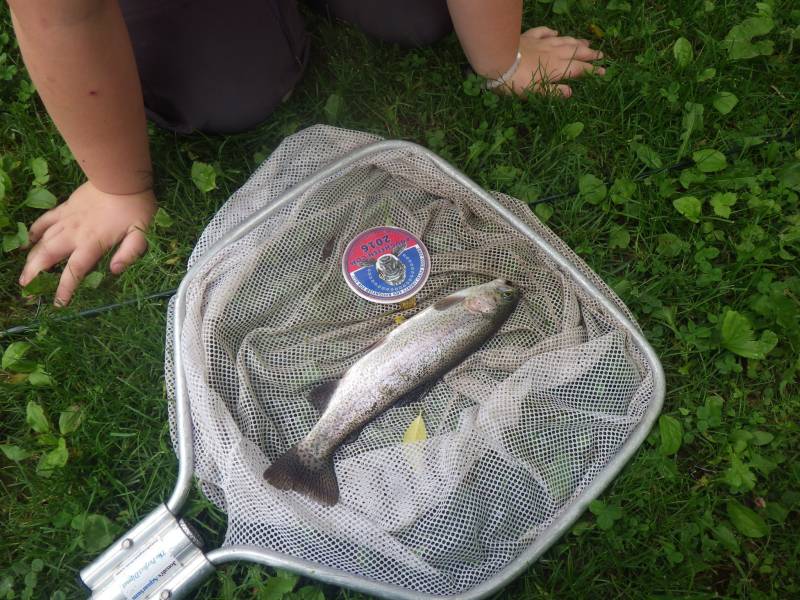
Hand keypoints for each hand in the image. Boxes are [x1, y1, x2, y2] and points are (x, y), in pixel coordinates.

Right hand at [18, 181, 156, 305]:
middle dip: (35, 274)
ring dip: (32, 257)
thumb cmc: (135, 207)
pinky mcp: (65, 208)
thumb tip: (114, 271)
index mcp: (92, 243)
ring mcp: (67, 220)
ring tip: (25, 272)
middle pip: (48, 257)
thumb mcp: (141, 233)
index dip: (64, 289)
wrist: (121, 177)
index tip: (58, 303)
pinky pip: (45, 220)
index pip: (74, 271)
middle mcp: (74, 234)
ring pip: (43, 241)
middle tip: (27, 289)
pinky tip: (28, 240)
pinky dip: (34, 231)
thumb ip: (129, 253)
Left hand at [504, 27, 605, 97]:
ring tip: (586, 43)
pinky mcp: (529, 37)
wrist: (498, 60)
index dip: (592, 70)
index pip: (579, 69)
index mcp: (557, 68)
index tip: (604, 71)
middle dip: (589, 54)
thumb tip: (570, 92)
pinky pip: (544, 32)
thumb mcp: (536, 93)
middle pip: (576, 52)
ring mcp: (542, 43)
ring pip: (564, 41)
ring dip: (576, 42)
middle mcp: (553, 53)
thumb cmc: (516, 82)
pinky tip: (555, 32)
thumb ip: (554, 92)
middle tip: (601, 54)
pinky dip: (552, 32)